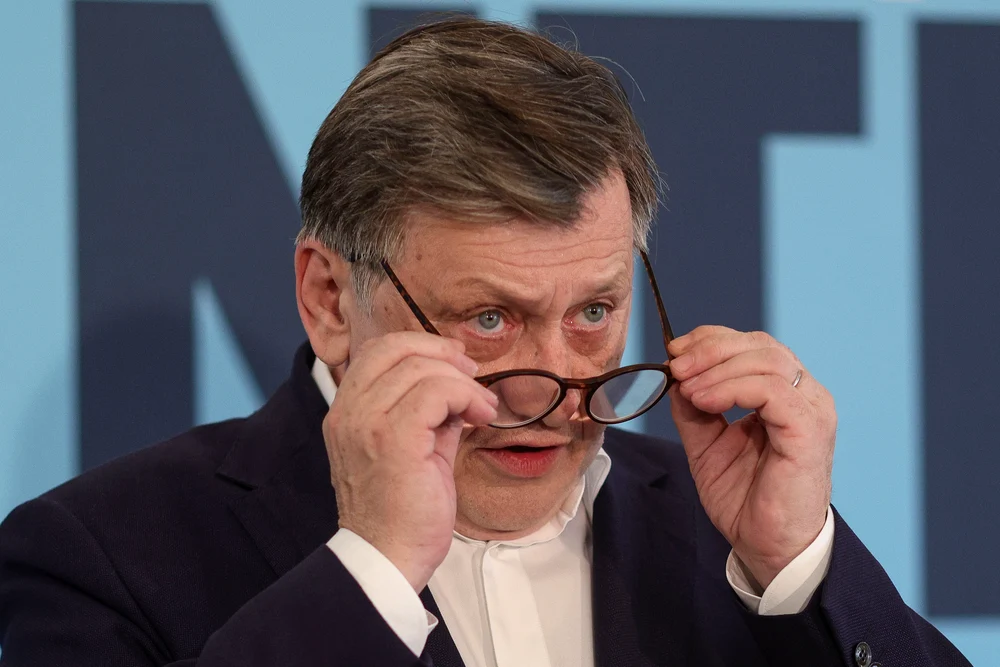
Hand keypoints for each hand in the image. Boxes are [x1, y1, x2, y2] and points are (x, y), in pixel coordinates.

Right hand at [323, 332, 498, 591]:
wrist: (388, 560)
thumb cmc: (401, 513)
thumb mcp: (412, 448)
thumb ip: (425, 413)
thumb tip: (455, 387)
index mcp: (347, 412)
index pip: (377, 350)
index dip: (421, 345)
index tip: (455, 364)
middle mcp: (348, 412)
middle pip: (395, 347)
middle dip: (443, 354)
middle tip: (472, 377)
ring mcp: (367, 423)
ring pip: (420, 368)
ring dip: (462, 382)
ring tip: (481, 408)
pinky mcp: (393, 439)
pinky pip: (435, 392)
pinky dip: (465, 396)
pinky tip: (479, 417)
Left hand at [667, 325, 835, 587]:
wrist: (767, 547)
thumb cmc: (745, 499)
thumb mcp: (706, 444)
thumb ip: (694, 408)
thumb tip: (675, 374)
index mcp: (785, 394)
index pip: (753, 345)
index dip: (711, 340)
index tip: (674, 352)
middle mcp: (805, 395)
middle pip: (760, 345)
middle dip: (710, 349)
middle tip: (675, 366)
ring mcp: (812, 410)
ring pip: (766, 361)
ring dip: (716, 368)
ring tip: (687, 388)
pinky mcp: (809, 430)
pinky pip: (773, 390)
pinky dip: (732, 388)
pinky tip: (704, 401)